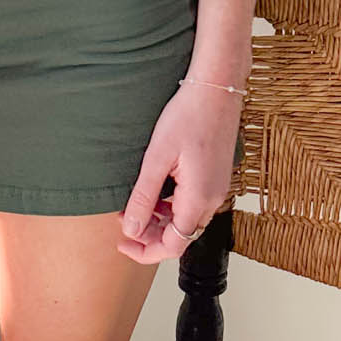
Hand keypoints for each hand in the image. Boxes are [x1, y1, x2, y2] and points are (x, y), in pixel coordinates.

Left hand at [118, 76, 240, 263]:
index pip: (173, 246)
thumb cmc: (188, 115)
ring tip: (135, 205)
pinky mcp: (216, 179)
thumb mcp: (157, 157)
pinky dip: (172, 208)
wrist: (216, 89)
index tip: (122, 243)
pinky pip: (193, 205)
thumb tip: (131, 229)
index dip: (145, 251)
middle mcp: (213, 200)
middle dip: (150, 236)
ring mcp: (217, 189)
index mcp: (199, 199)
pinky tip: (155, 193)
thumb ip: (144, 197)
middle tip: (123, 221)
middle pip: (181, 237)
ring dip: (160, 221)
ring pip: (186, 222)